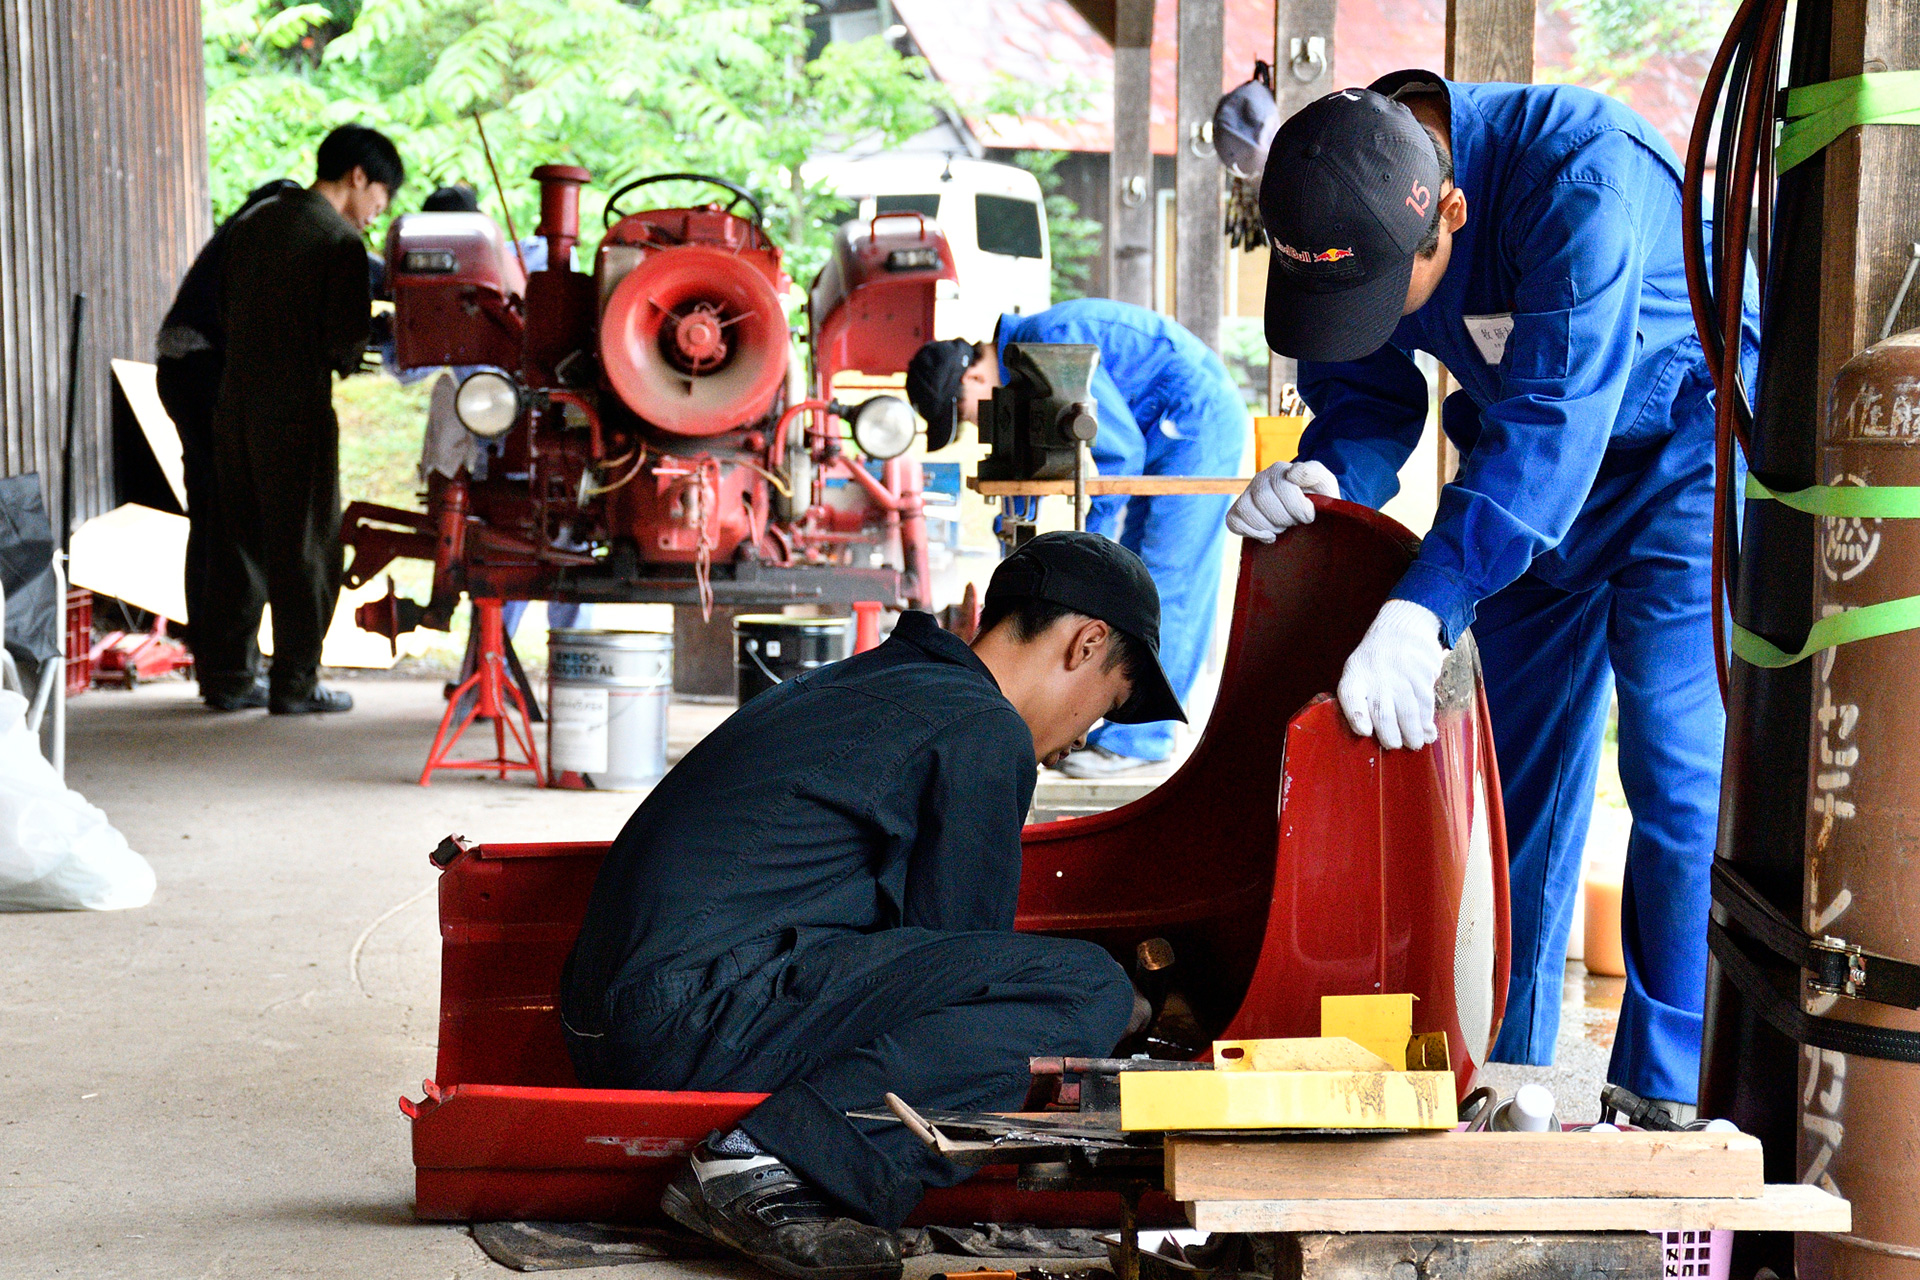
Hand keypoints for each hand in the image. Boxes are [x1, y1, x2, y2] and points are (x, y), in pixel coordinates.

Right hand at [1225, 461, 1339, 541]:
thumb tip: (1292, 474)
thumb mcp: (1324, 482)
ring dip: (1269, 526)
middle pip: (1263, 500)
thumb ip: (1313, 472)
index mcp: (1281, 470)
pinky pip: (1233, 522)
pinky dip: (1251, 532)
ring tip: (1283, 526)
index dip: (1298, 507)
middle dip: (1284, 518)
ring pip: (1247, 511)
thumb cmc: (1316, 498)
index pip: (1283, 487)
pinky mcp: (1237, 511)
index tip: (1309, 515)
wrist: (1307, 511)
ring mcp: (1247, 495)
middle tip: (1295, 521)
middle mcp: (1260, 478)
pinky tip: (1268, 534)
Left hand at [1338, 599, 1446, 749]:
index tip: (1365, 731)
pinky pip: (1425, 704)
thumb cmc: (1375, 661)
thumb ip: (1359, 701)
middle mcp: (1377, 676)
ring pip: (1407, 712)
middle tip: (1395, 746)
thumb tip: (1370, 733)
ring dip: (1412, 732)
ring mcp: (1401, 676)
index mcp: (1355, 676)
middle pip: (1382, 712)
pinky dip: (1427, 721)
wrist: (1403, 629)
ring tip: (1414, 744)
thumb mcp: (1357, 672)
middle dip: (1390, 735)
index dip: (1357, 716)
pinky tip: (1428, 732)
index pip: (1351, 696)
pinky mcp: (1422, 675)